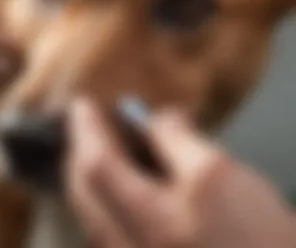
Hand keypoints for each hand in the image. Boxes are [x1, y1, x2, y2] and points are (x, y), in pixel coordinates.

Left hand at [66, 99, 295, 247]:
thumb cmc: (256, 235)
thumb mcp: (217, 173)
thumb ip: (178, 141)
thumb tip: (157, 118)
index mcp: (147, 221)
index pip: (97, 166)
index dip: (87, 131)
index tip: (82, 104)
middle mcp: (126, 245)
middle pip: (86, 189)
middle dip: (83, 149)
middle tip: (90, 121)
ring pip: (94, 206)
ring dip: (94, 167)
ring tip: (104, 140)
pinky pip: (109, 218)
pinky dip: (109, 187)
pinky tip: (124, 172)